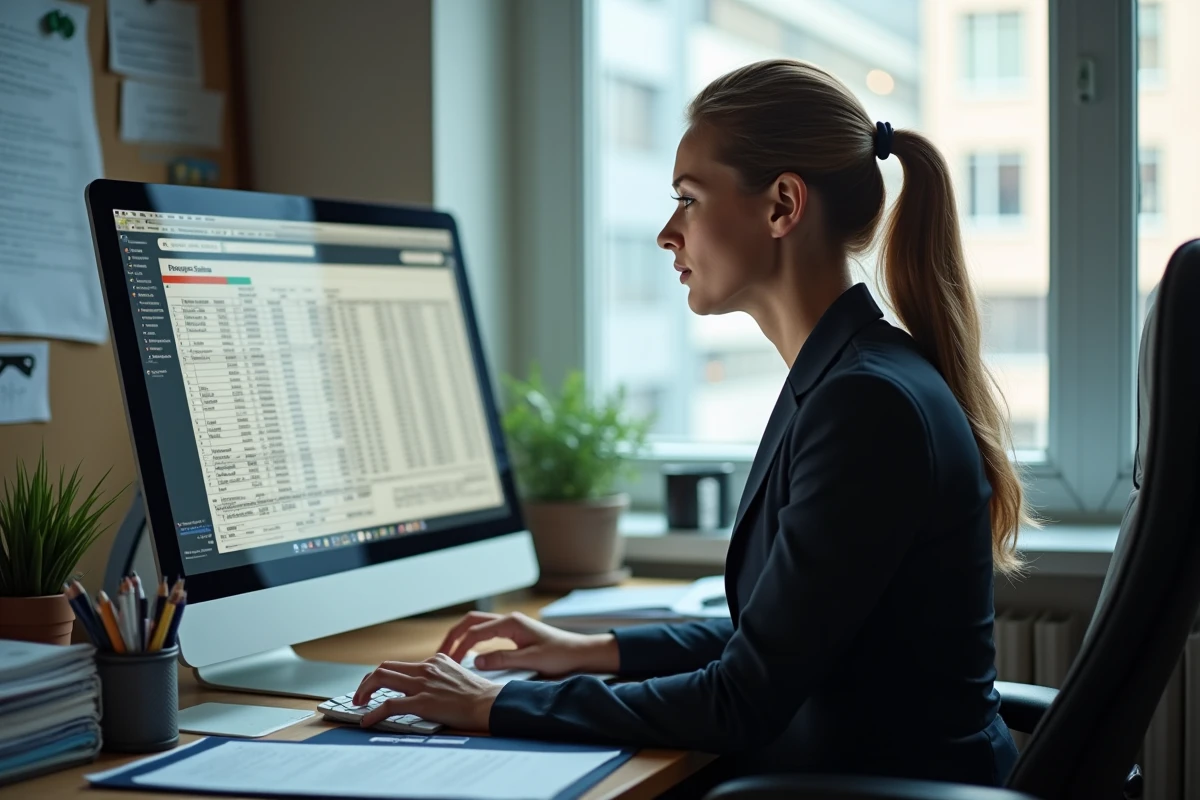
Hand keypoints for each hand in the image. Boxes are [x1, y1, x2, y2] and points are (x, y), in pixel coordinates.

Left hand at [353, 654, 501, 730]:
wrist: (490, 703)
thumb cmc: (479, 695)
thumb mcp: (458, 675)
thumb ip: (441, 676)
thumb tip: (429, 688)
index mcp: (435, 661)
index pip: (400, 665)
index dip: (384, 675)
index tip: (377, 686)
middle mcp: (426, 668)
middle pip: (385, 667)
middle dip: (368, 681)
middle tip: (361, 695)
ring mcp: (423, 684)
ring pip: (381, 678)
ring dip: (364, 691)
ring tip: (358, 704)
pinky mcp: (422, 702)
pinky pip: (389, 705)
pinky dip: (373, 713)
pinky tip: (367, 721)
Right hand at [436, 611, 618, 676]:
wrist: (580, 652)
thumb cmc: (560, 655)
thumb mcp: (531, 660)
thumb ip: (503, 660)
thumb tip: (475, 661)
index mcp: (511, 623)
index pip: (475, 632)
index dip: (458, 646)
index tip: (447, 662)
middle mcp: (509, 620)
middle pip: (471, 622)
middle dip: (453, 636)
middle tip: (440, 655)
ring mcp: (511, 625)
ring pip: (477, 625)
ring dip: (461, 637)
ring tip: (448, 654)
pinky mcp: (514, 632)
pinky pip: (486, 632)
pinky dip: (473, 640)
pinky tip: (468, 654)